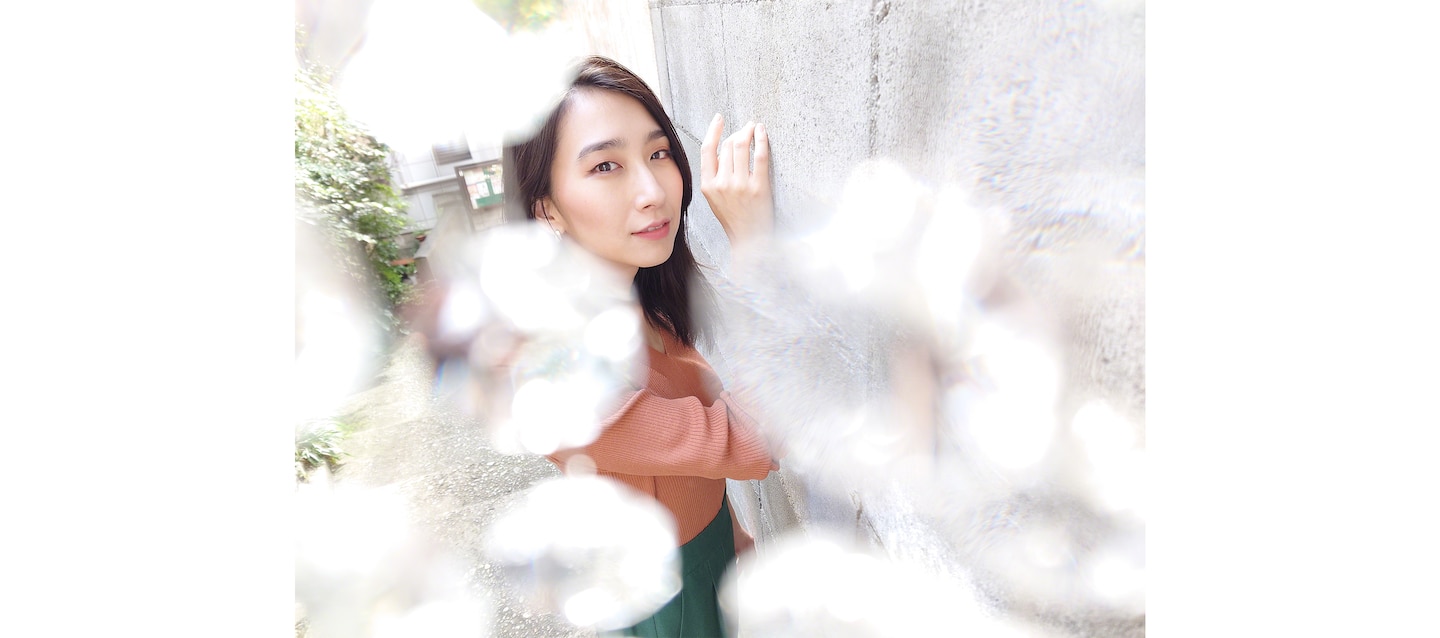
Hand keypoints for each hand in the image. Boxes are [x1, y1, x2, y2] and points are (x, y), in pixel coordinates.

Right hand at [700, 114, 773, 249]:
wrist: (750, 240)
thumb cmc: (734, 219)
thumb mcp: (714, 199)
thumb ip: (715, 176)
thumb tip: (724, 148)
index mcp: (708, 186)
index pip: (707, 150)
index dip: (713, 130)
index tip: (719, 118)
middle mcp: (722, 184)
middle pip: (728, 145)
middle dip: (737, 133)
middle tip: (746, 128)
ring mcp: (740, 185)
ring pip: (742, 146)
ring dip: (749, 131)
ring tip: (754, 127)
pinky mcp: (759, 187)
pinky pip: (760, 155)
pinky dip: (762, 139)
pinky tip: (762, 132)